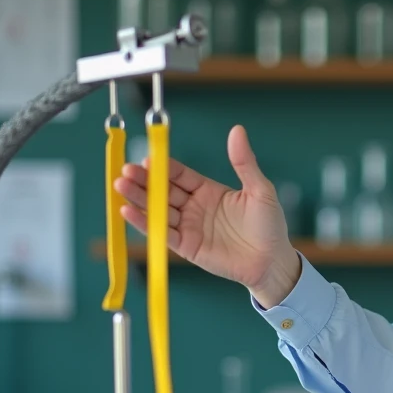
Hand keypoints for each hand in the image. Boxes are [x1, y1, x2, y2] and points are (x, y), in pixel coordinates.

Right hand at [113, 124, 300, 306]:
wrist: (272, 262)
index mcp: (208, 190)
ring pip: (158, 209)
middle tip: (125, 170)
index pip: (180, 175)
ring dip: (138, 198)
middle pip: (163, 190)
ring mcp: (188, 227)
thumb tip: (237, 130)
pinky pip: (162, 233)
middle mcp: (194, 207)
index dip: (164, 167)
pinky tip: (128, 211)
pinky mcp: (186, 247)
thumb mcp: (259, 189)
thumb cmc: (269, 225)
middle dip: (144, 180)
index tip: (148, 158)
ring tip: (119, 185)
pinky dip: (144, 223)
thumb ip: (244, 162)